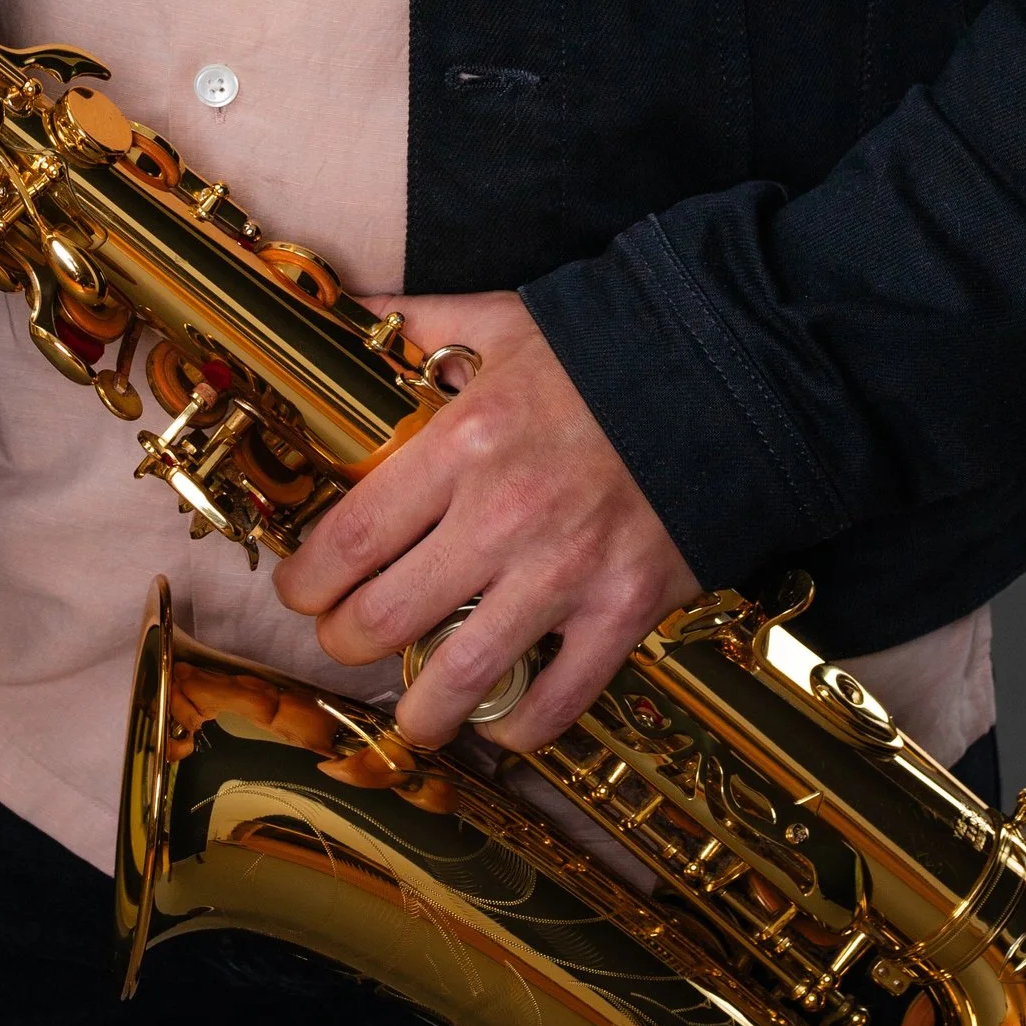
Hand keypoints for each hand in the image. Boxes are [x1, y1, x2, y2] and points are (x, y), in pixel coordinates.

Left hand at [270, 288, 698, 750]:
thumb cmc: (604, 349)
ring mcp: (565, 573)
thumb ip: (418, 320)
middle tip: (345, 640)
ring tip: (410, 712)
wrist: (726, 374)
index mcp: (465, 443)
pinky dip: (522, 725)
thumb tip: (346, 300)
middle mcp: (504, 517)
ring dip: (421, 709)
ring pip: (461, 677)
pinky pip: (558, 699)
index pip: (353, 538)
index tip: (299, 590)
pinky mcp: (623, 610)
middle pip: (386, 617)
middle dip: (347, 642)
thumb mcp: (502, 319)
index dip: (309, 580)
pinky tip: (503, 722)